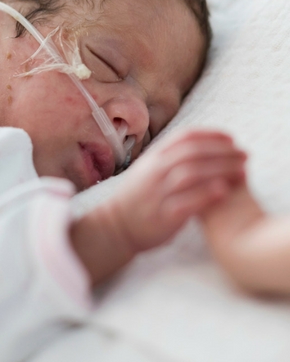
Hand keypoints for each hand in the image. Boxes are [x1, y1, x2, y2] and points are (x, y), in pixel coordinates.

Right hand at [106, 129, 245, 253]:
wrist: (115, 226)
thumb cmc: (140, 197)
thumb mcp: (150, 169)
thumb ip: (171, 157)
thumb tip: (204, 145)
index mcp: (154, 157)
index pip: (185, 137)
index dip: (212, 135)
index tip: (232, 140)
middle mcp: (155, 171)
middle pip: (193, 153)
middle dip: (224, 152)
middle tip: (246, 156)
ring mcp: (158, 192)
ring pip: (192, 173)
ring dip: (221, 170)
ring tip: (243, 173)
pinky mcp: (163, 215)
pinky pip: (187, 202)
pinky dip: (207, 195)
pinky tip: (224, 192)